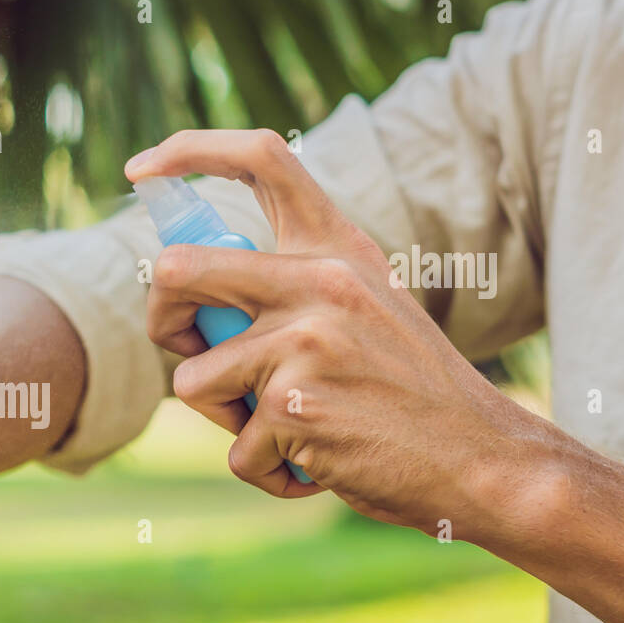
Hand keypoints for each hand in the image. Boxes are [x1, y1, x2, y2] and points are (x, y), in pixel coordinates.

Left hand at [126, 129, 538, 534]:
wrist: (483, 460)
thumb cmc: (410, 393)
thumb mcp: (367, 309)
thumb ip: (294, 289)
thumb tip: (187, 287)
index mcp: (338, 249)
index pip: (262, 158)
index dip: (188, 151)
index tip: (140, 170)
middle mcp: (320, 281)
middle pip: (176, 271)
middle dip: (160, 322)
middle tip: (190, 352)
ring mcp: (305, 342)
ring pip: (191, 381)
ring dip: (225, 419)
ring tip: (286, 430)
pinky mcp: (294, 407)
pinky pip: (235, 451)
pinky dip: (267, 471)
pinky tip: (317, 466)